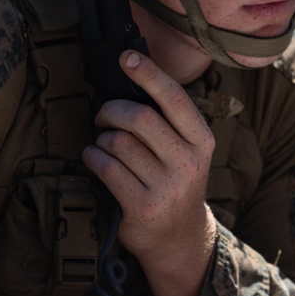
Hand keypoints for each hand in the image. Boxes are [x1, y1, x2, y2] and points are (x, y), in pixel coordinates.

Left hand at [83, 50, 216, 295]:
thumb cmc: (175, 182)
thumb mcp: (186, 150)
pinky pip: (107, 168)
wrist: (179, 238)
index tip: (127, 57)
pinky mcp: (143, 206)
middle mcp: (188, 162)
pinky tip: (94, 158)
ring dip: (101, 138)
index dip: (149, 73)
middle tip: (102, 114)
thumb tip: (131, 78)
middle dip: (112, 109)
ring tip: (103, 144)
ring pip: (119, 143)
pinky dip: (93, 158)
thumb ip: (167, 121)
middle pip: (140, 118)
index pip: (174, 98)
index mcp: (201, 140)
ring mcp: (167, 186)